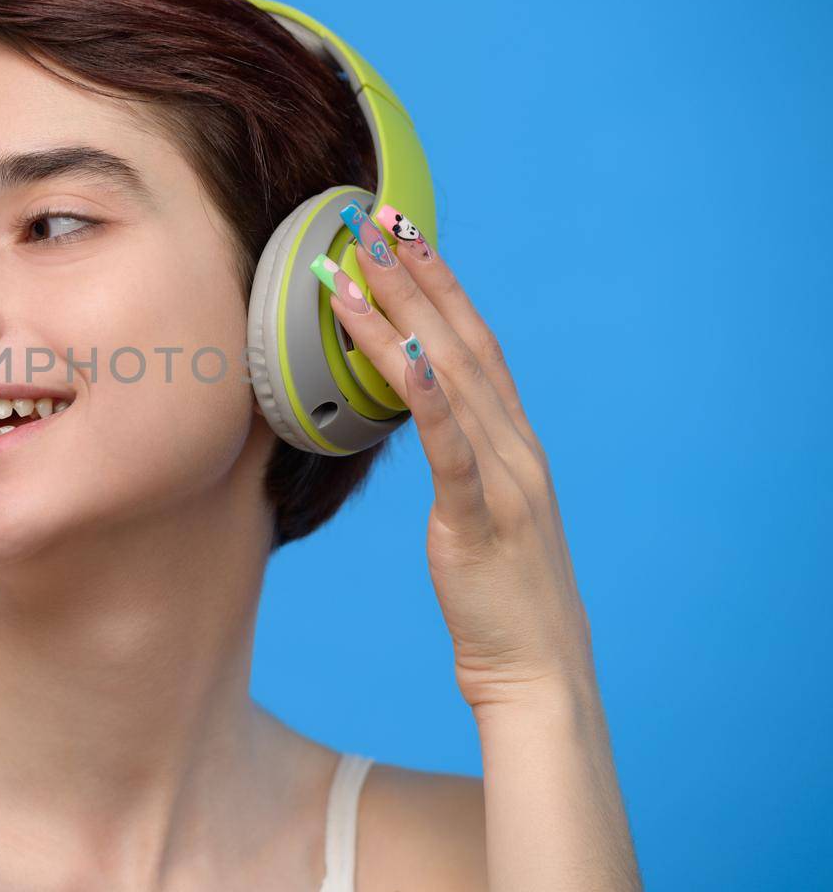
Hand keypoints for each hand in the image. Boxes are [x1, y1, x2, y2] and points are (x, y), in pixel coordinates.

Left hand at [316, 202, 595, 712]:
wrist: (538, 671)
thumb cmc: (501, 596)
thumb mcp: (481, 511)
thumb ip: (461, 458)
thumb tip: (418, 413)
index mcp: (515, 443)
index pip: (476, 343)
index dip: (441, 284)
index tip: (404, 233)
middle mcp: (517, 447)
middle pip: (463, 341)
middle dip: (416, 276)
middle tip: (372, 219)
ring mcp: (505, 480)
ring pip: (449, 380)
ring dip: (399, 318)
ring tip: (353, 269)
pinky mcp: (480, 521)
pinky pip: (453, 450)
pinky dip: (431, 398)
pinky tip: (407, 354)